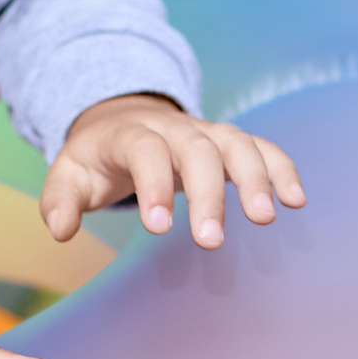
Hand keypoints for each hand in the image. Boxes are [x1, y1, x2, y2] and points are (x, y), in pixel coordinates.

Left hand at [41, 94, 304, 246]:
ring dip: (254, 176)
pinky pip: (260, 146)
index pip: (145, 151)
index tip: (158, 227)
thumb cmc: (96, 157)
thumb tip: (61, 229)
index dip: (153, 185)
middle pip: (196, 149)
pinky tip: (296, 200)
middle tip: (211, 241)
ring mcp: (204, 131)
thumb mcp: (69, 173)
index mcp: (129, 134)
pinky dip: (280, 167)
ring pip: (234, 142)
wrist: (120, 117)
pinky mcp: (227, 142)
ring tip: (265, 218)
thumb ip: (61, 199)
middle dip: (207, 193)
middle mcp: (172, 128)